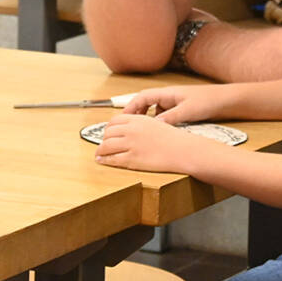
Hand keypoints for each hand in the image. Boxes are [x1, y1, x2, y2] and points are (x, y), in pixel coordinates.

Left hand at [94, 113, 209, 172]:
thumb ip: (140, 124)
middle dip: (103, 139)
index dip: (108, 128)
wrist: (182, 150)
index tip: (108, 133)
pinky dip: (105, 160)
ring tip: (99, 154)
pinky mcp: (132, 159)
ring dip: (100, 150)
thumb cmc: (173, 138)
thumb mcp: (155, 123)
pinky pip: (113, 159)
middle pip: (108, 133)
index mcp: (138, 119)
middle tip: (103, 144)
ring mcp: (130, 144)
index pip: (114, 121)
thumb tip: (129, 129)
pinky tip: (103, 160)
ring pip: (106, 146)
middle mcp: (131, 130)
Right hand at [121, 84, 229, 124]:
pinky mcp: (180, 110)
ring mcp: (174, 103)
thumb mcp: (187, 111)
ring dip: (147, 119)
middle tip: (128, 128)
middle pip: (145, 103)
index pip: (142, 97)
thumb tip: (153, 125)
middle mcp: (169, 97)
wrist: (226, 101)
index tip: (122, 118)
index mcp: (167, 93)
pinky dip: (158, 123)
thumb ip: (170, 118)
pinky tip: (160, 133)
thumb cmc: (208, 101)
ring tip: (142, 132)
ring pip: (154, 111)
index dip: (130, 107)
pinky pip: (163, 116)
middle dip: (135, 114)